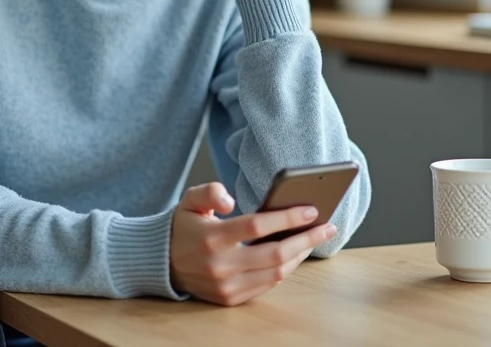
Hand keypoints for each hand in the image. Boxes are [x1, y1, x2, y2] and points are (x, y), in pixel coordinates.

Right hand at [169, 182, 337, 305]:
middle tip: (328, 226)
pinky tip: (295, 254)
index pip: (258, 227)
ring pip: (276, 273)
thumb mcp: (189, 201)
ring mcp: (227, 286)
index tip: (311, 209)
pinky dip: (285, 270)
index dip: (287, 218)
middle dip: (307, 239)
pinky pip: (267, 286)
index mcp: (212, 238)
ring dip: (300, 256)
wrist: (162, 263)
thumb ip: (209, 192)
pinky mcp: (230, 299)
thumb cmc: (183, 228)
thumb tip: (229, 200)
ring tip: (314, 238)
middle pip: (275, 254)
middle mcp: (221, 266)